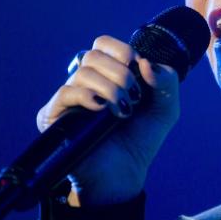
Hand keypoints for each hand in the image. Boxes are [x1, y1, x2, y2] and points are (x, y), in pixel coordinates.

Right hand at [36, 35, 180, 206]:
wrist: (124, 174)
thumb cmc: (140, 140)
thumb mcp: (165, 108)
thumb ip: (166, 80)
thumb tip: (145, 63)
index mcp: (106, 75)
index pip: (103, 44)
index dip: (121, 51)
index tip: (137, 69)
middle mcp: (84, 83)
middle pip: (93, 55)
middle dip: (120, 73)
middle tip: (133, 96)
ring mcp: (68, 99)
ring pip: (83, 72)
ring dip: (110, 88)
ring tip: (122, 111)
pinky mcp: (54, 116)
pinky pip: (65, 93)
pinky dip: (87, 96)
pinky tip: (101, 109)